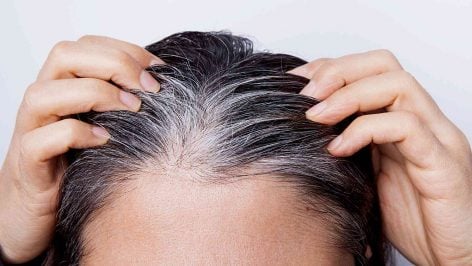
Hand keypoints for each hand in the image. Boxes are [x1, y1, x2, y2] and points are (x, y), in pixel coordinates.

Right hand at [0, 35, 162, 262]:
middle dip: (114, 63)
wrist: (34, 210)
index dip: (125, 49)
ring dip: (95, 94)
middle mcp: (44, 102)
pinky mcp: (28, 165)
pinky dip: (76, 134)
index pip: (86, 45)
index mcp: (62, 86)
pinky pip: (41, 141)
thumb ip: (120, 103)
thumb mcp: (102, 125)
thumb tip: (165, 88)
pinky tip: (105, 140)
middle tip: (149, 87)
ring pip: (44, 93)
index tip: (159, 68)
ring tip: (132, 109)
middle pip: (64, 56)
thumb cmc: (76, 163)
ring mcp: (31, 131)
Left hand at [290, 50, 471, 264]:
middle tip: (304, 94)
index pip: (370, 70)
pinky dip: (365, 130)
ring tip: (315, 117)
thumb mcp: (367, 174)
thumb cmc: (410, 220)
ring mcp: (437, 138)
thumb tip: (304, 129)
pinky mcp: (443, 163)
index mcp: (403, 120)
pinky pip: (406, 127)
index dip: (330, 68)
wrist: (450, 256)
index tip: (294, 83)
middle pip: (384, 65)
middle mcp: (423, 121)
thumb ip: (348, 146)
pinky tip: (338, 149)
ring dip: (347, 95)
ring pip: (397, 85)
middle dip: (337, 72)